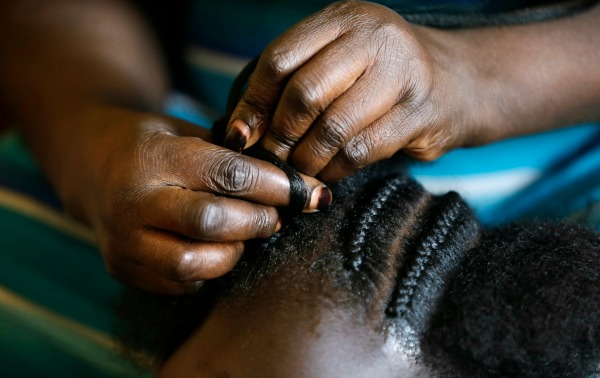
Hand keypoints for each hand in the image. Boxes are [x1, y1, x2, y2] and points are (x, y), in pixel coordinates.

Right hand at [64, 105, 328, 294]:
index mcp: (154, 157)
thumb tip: (296, 185)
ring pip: (195, 263)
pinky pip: (181, 283)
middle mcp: (133, 202)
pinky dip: (209, 269)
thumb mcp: (187, 131)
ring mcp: (124, 241)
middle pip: (212, 223)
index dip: (278, 186)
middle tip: (275, 216)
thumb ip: (232, 157)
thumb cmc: (153, 144)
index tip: (312, 193)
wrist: (91, 165)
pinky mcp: (123, 270)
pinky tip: (214, 248)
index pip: (229, 175)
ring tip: (243, 234)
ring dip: (234, 252)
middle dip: (258, 221)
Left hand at [224, 0, 476, 181]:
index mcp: (343, 19)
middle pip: (305, 93)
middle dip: (279, 136)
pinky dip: (335, 170)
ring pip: (333, 127)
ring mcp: (401, 73)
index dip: (253, 102)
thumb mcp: (343, 58)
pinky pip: (360, 151)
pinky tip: (327, 175)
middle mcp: (373, 38)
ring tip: (297, 172)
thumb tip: (242, 128)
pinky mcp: (420, 113)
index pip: (280, 58)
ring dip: (307, 160)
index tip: (240, 134)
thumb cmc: (383, 76)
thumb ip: (299, 78)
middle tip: (270, 159)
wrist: (460, 82)